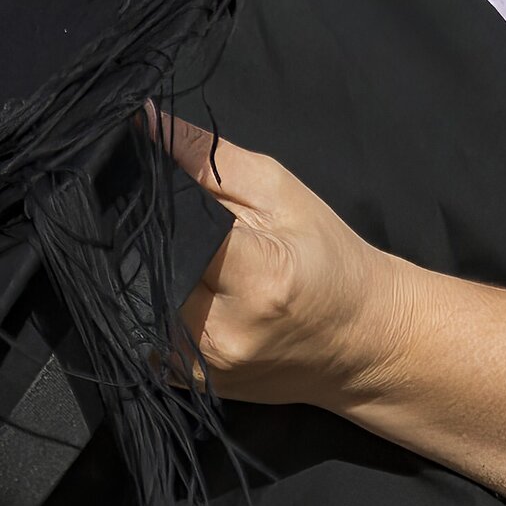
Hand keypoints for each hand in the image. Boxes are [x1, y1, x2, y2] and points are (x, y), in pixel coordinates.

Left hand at [160, 117, 407, 407]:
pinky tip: (188, 290)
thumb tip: (143, 121)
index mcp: (258, 279)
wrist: (364, 339)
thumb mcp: (279, 191)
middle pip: (148, 265)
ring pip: (141, 298)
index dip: (154, 201)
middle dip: (151, 237)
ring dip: (151, 271)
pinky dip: (156, 303)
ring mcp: (204, 367)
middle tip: (178, 223)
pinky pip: (146, 330)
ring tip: (188, 256)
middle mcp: (224, 333)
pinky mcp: (190, 383)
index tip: (148, 182)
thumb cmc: (328, 258)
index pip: (172, 230)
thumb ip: (206, 155)